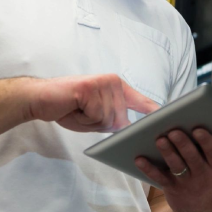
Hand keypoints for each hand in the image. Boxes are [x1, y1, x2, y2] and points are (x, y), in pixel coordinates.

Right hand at [27, 74, 159, 131]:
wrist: (41, 98)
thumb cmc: (69, 108)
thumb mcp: (97, 117)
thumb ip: (114, 121)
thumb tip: (129, 129)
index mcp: (117, 87)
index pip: (141, 101)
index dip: (154, 111)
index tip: (170, 118)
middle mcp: (113, 82)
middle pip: (121, 119)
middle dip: (100, 124)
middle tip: (83, 113)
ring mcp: (103, 83)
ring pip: (108, 119)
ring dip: (91, 121)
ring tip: (78, 110)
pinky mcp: (91, 87)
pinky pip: (96, 115)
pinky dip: (84, 118)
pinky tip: (74, 107)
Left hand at [135, 128, 211, 211]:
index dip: (207, 142)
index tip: (200, 129)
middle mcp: (204, 178)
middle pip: (191, 158)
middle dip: (182, 144)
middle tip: (174, 129)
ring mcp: (186, 184)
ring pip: (175, 166)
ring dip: (166, 152)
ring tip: (159, 138)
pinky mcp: (171, 189)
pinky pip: (158, 178)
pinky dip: (148, 168)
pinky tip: (138, 157)